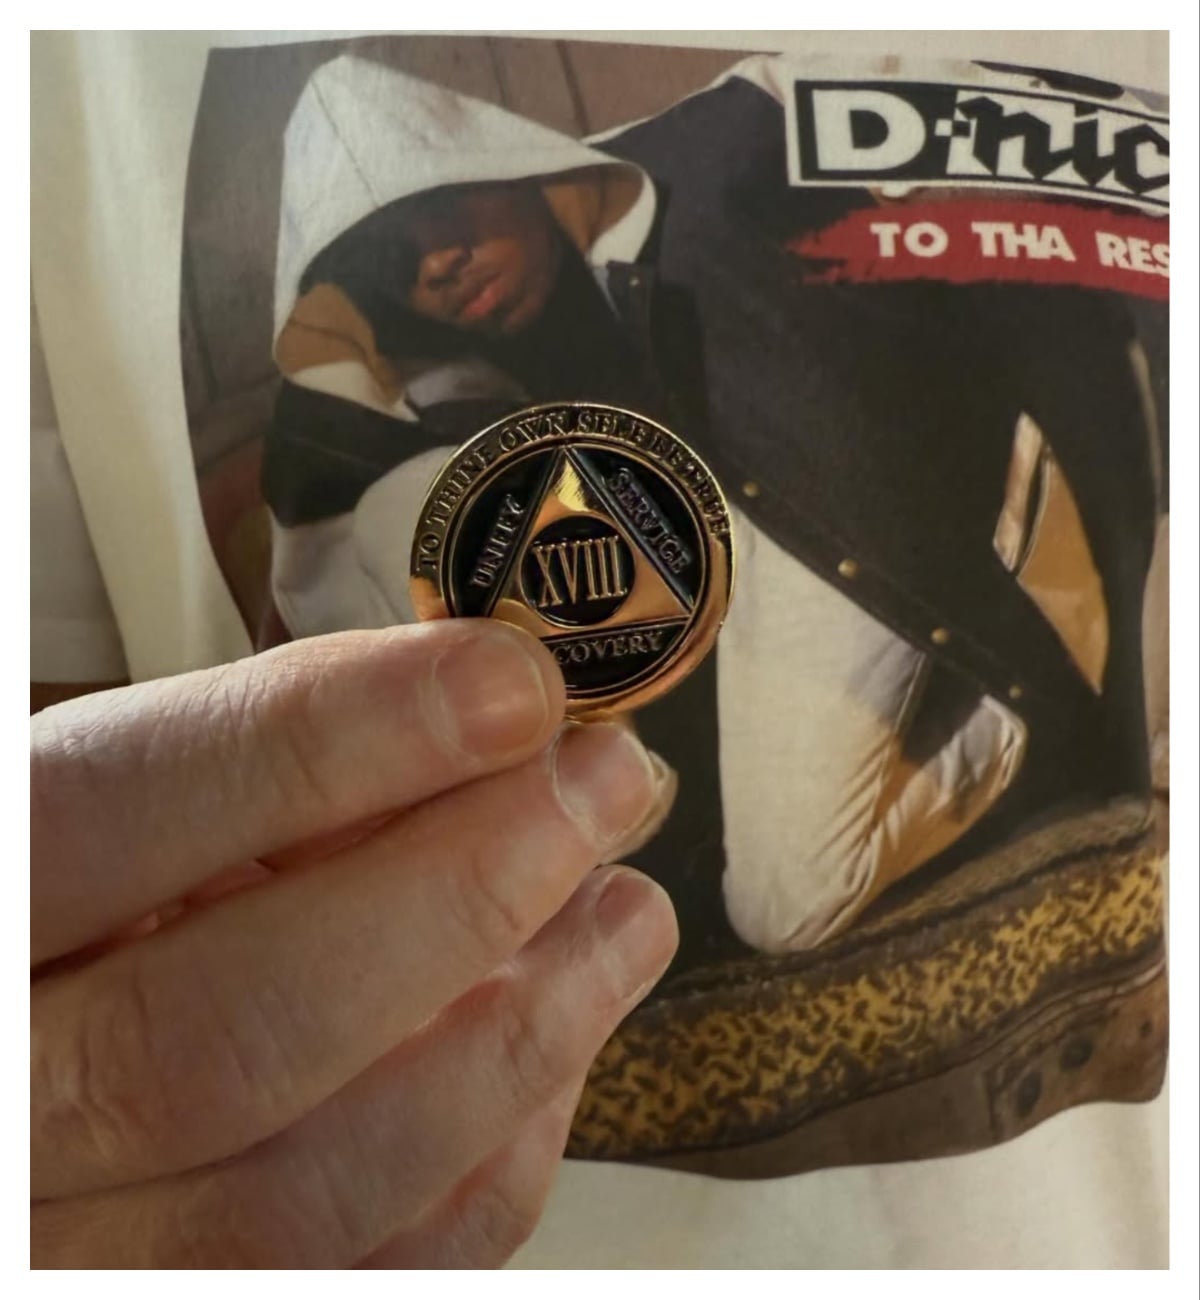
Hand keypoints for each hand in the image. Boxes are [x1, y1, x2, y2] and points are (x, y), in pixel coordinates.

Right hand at [31, 622, 677, 1267]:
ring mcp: (87, 1254)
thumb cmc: (88, 906)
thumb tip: (486, 719)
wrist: (46, 1066)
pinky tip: (552, 1038)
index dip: (331, 739)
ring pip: (316, 1192)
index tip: (509, 685)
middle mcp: (9, 1110)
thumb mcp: (124, 797)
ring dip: (523, 1034)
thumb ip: (265, 759)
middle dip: (464, 891)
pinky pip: (379, 1274)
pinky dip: (496, 1152)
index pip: (124, 810)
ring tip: (623, 913)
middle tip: (601, 787)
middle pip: (233, 1035)